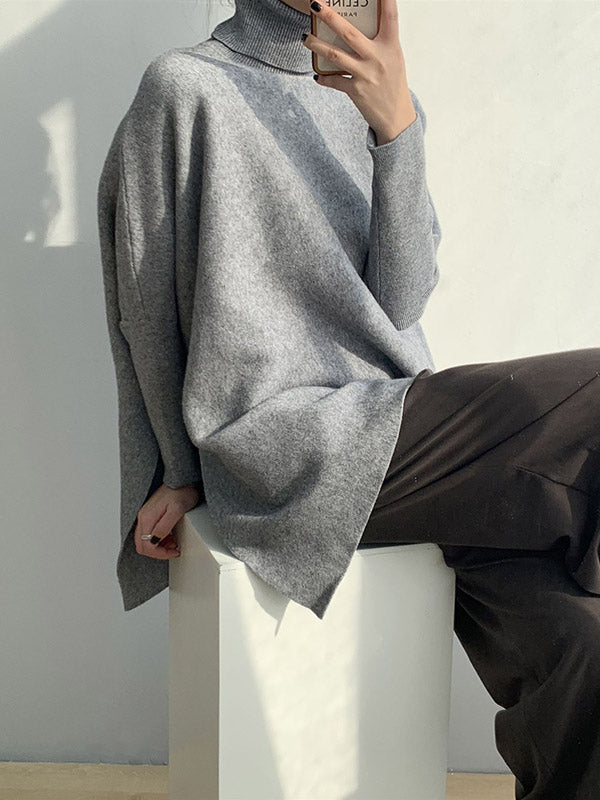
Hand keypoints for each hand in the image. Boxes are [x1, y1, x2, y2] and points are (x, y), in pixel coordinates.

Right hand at [134, 482, 200, 559]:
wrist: (182, 480)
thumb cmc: (182, 492)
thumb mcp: (177, 510)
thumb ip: (165, 526)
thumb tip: (155, 541)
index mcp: (148, 518)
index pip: (146, 546)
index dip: (161, 553)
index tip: (174, 551)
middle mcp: (143, 517)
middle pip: (142, 545)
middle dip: (158, 552)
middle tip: (173, 549)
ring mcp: (145, 516)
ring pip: (144, 541)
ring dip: (158, 546)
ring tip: (173, 543)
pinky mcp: (149, 514)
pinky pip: (148, 533)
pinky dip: (158, 539)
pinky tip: (169, 536)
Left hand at [302, 0, 416, 144]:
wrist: (396, 117)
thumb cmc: (393, 85)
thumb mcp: (393, 59)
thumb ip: (380, 43)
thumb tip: (357, 29)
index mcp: (391, 46)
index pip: (390, 15)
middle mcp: (377, 58)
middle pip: (349, 32)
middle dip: (329, 16)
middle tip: (314, 4)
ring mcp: (365, 74)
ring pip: (335, 55)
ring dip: (317, 45)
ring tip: (305, 37)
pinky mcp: (356, 91)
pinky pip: (334, 81)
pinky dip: (324, 78)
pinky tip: (317, 75)